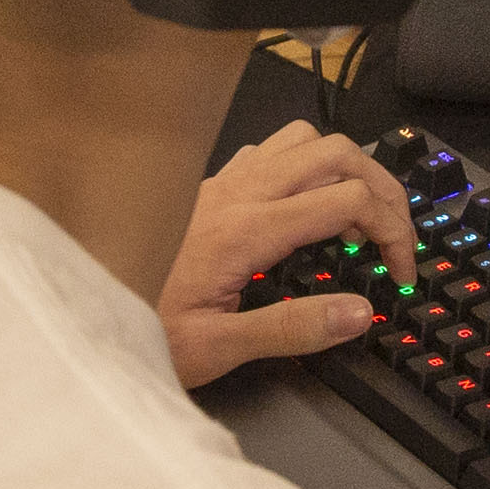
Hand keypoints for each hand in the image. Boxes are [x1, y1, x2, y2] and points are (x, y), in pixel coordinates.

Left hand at [157, 120, 420, 389]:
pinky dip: (306, 166)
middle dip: (383, 190)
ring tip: (358, 215)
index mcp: (246, 231)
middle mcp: (237, 193)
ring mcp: (223, 183)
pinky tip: (308, 203)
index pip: (348, 201)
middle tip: (396, 236)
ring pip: (306, 139)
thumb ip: (290, 331)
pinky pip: (272, 150)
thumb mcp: (217, 349)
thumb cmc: (144, 328)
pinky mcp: (211, 186)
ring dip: (345, 168)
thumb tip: (356, 313)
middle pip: (337, 153)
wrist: (90, 310)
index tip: (400, 271)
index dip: (392, 233)